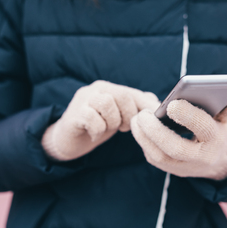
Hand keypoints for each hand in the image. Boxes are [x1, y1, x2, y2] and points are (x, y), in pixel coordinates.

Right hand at [41, 80, 159, 160]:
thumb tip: (158, 105)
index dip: (144, 108)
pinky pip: (92, 118)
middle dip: (128, 116)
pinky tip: (95, 134)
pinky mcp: (74, 113)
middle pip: (122, 95)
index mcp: (110, 88)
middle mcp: (97, 88)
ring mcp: (83, 99)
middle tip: (122, 128)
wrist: (68, 140)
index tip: (151, 122)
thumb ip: (136, 108)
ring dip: (112, 121)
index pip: (133, 92)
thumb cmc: (97, 127)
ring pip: (107, 103)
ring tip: (108, 129)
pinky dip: (98, 129)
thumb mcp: (119, 117)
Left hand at [130, 96, 226, 180]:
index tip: (172, 104)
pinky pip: (154, 159)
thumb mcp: (225, 118)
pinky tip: (138, 128)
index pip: (204, 128)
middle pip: (176, 148)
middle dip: (157, 131)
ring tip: (136, 119)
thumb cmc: (217, 129)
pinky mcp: (172, 170)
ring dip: (144, 138)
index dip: (188, 116)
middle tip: (143, 114)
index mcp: (216, 139)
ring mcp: (185, 167)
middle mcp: (201, 157)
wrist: (217, 160)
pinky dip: (144, 143)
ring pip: (160, 157)